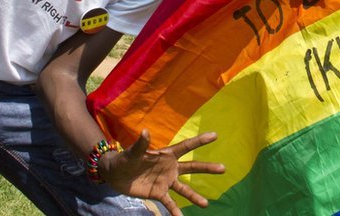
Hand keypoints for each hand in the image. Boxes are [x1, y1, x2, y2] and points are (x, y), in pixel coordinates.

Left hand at [100, 129, 224, 215]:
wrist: (116, 174)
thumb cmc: (125, 158)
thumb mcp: (132, 152)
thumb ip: (141, 145)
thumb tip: (145, 132)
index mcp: (166, 154)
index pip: (186, 146)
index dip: (200, 141)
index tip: (215, 135)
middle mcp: (170, 168)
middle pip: (192, 167)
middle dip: (207, 168)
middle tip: (223, 168)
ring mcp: (166, 181)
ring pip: (184, 189)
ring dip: (195, 196)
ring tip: (206, 204)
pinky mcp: (158, 193)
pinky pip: (170, 203)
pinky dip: (176, 211)